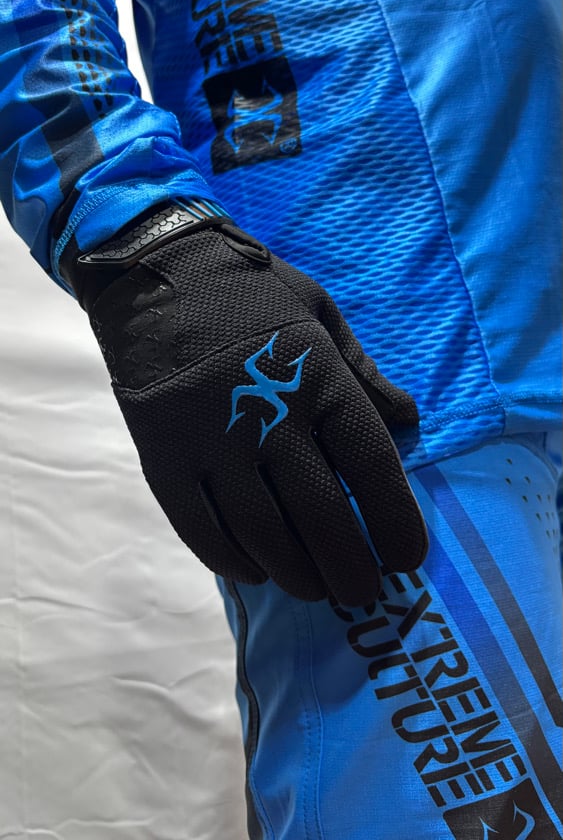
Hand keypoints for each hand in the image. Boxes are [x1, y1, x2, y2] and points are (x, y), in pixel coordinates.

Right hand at [75, 202, 427, 604]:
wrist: (157, 272)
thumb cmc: (251, 292)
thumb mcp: (320, 314)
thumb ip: (364, 372)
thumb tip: (410, 421)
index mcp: (316, 376)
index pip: (370, 463)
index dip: (395, 520)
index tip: (406, 557)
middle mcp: (266, 413)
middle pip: (319, 513)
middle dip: (350, 566)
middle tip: (364, 594)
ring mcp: (210, 439)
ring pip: (261, 531)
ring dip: (296, 573)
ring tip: (317, 589)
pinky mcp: (163, 456)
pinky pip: (200, 527)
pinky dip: (232, 559)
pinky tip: (256, 571)